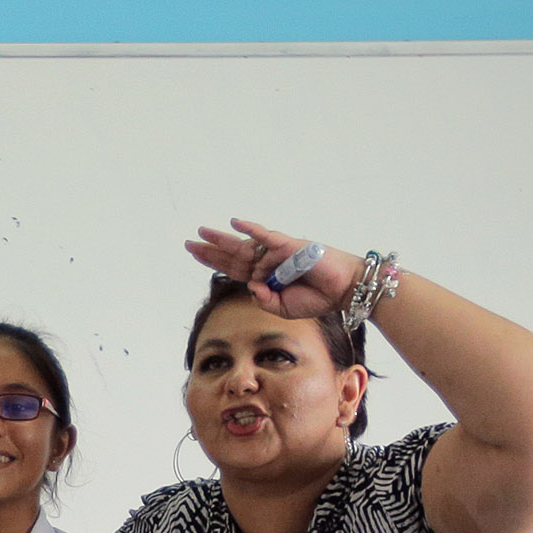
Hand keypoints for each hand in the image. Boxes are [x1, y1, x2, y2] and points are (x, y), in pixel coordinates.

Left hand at [184, 218, 358, 321]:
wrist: (343, 291)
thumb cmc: (316, 299)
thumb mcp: (283, 309)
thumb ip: (265, 301)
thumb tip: (251, 286)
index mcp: (265, 278)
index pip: (233, 269)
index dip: (214, 261)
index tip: (196, 252)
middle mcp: (267, 263)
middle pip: (233, 256)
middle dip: (210, 250)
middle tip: (189, 243)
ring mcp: (277, 253)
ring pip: (245, 247)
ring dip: (222, 240)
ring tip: (202, 232)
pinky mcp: (289, 247)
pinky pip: (267, 237)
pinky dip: (252, 230)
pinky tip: (235, 223)